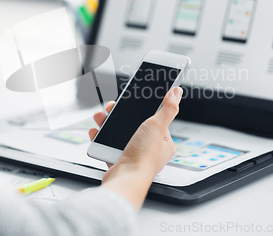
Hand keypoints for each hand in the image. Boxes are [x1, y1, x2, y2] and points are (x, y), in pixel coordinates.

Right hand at [89, 87, 182, 209]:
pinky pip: (108, 145)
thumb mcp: (158, 126)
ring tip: (100, 117)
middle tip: (110, 108)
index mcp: (163, 143)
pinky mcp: (118, 160)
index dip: (142, 110)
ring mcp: (133, 155)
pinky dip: (100, 137)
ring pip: (119, 134)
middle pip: (133, 125)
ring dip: (107, 123)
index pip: (154, 119)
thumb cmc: (144, 157)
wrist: (125, 179)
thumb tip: (176, 93)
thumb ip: (168, 108)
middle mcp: (149, 149)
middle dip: (119, 115)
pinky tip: (96, 131)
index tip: (132, 102)